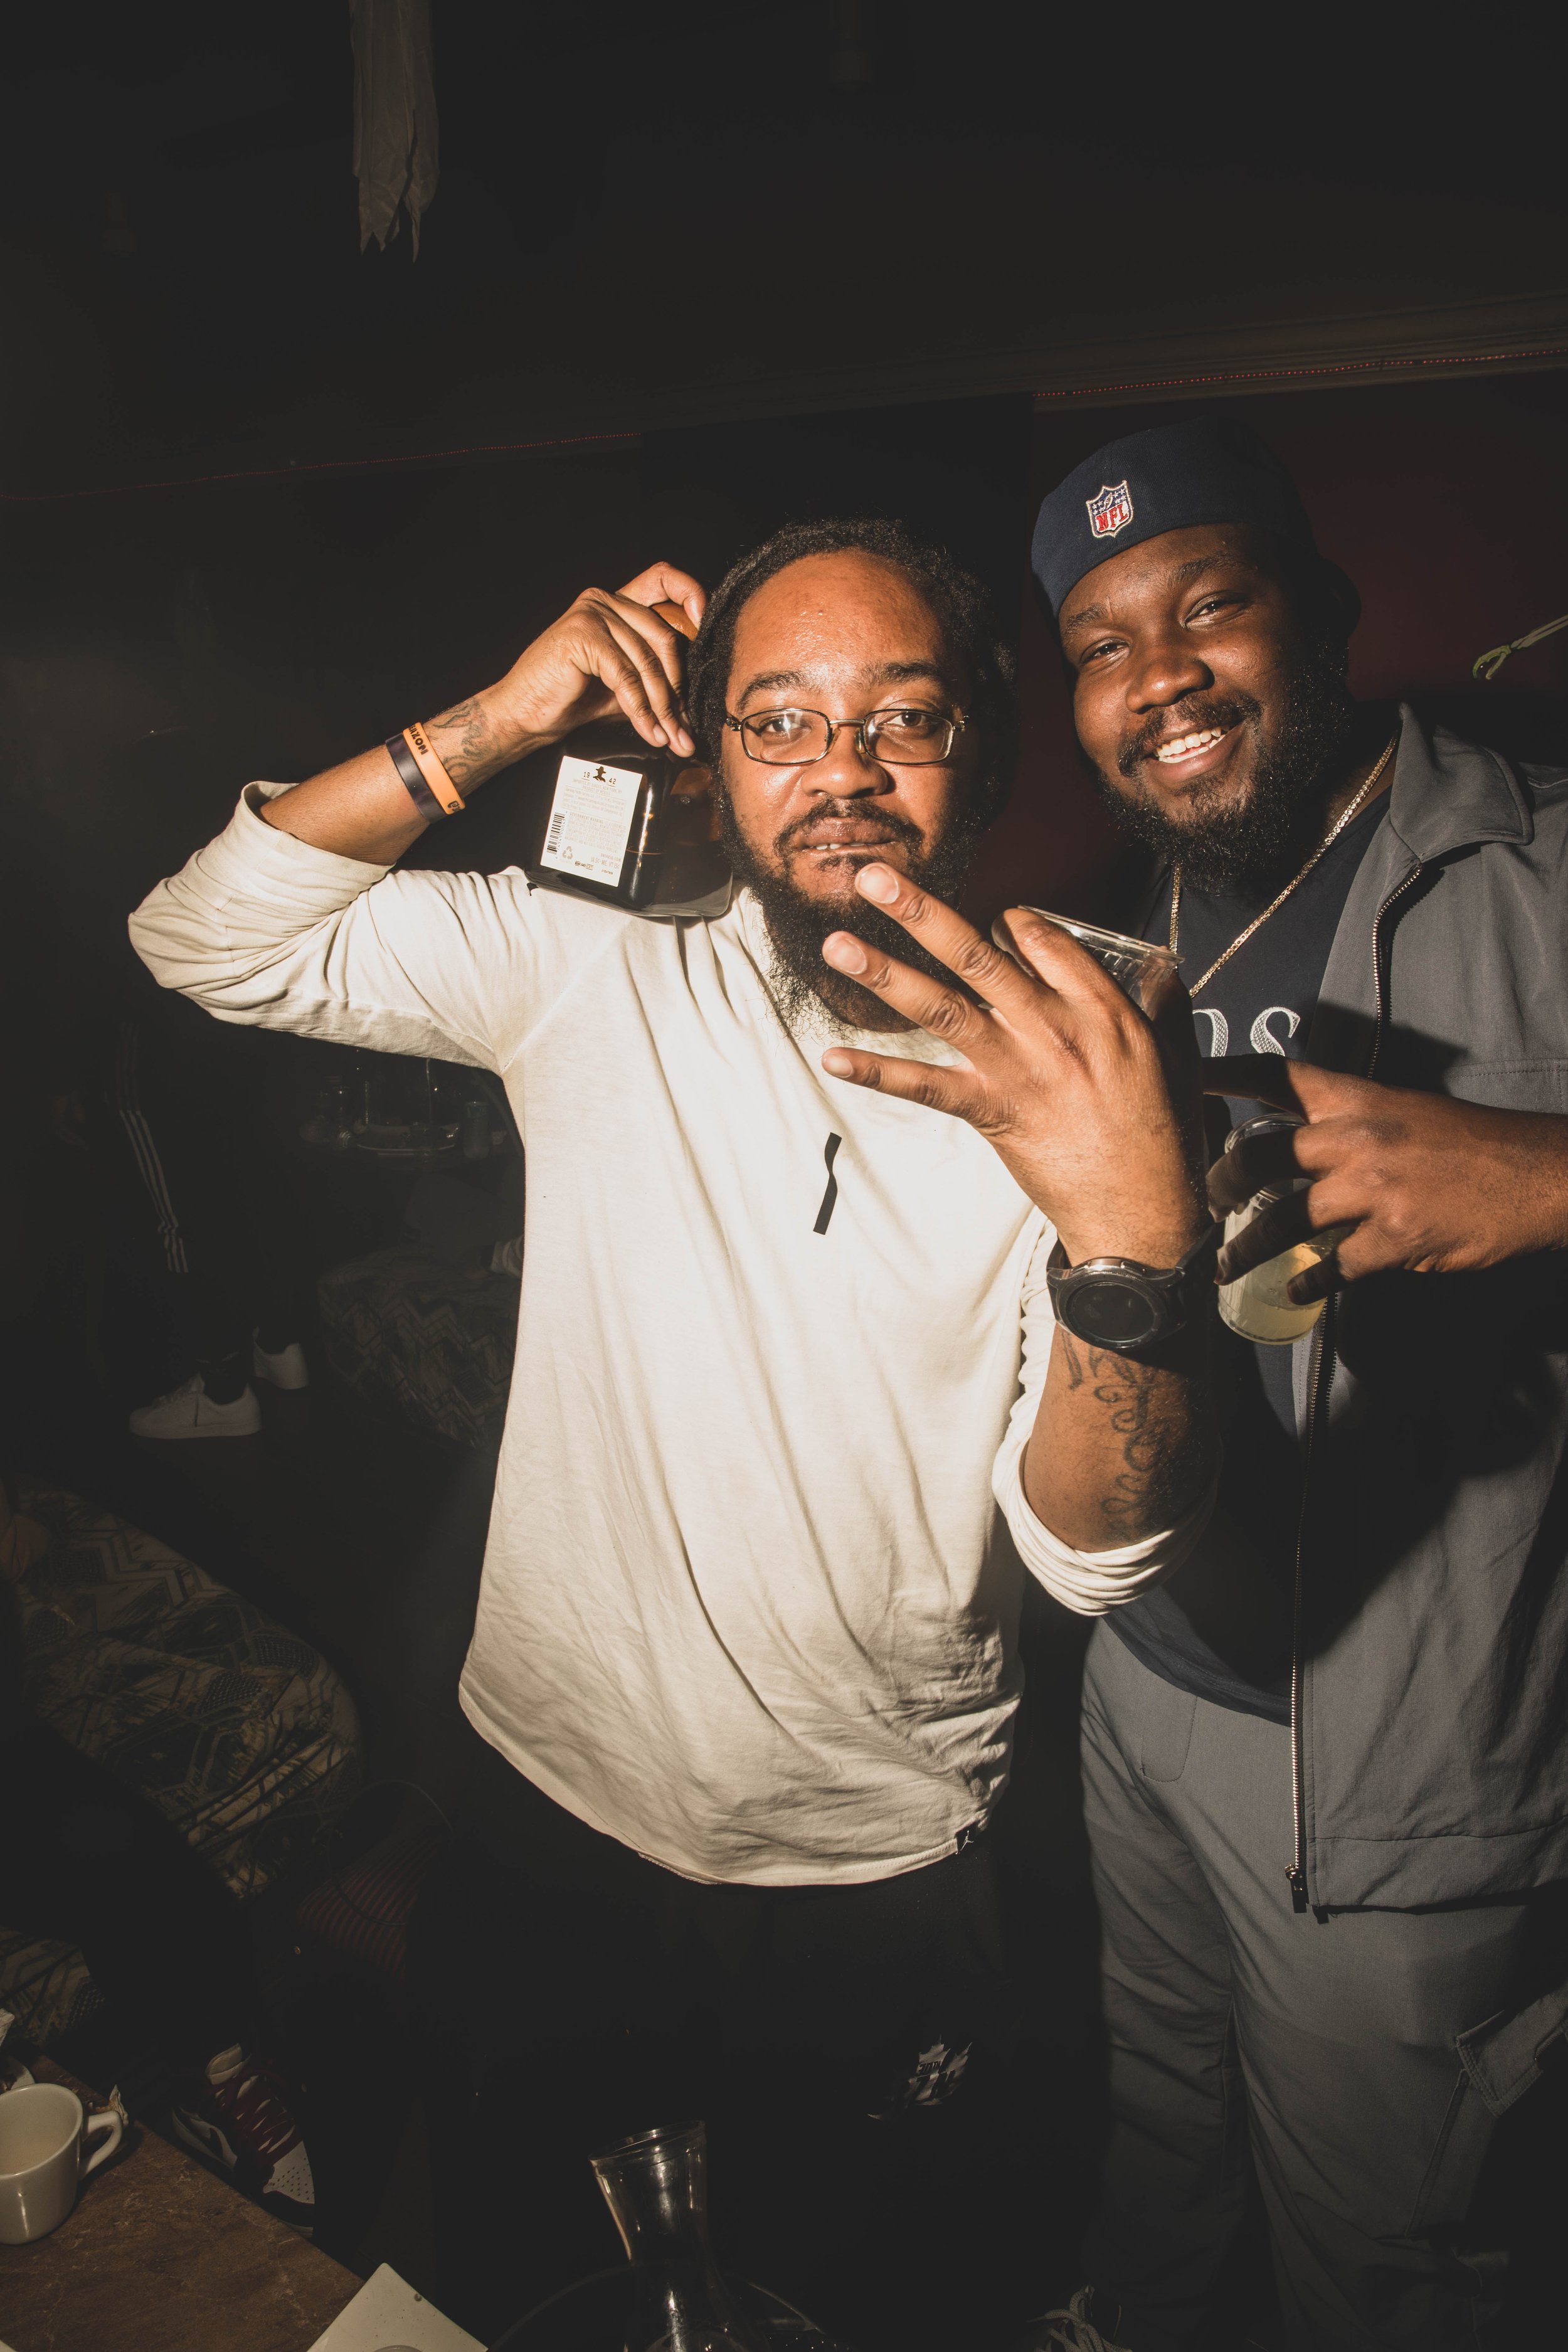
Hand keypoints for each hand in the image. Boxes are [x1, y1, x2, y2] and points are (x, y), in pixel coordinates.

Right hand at [486, 562, 705, 757]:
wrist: (525, 715)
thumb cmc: (571, 699)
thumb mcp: (625, 686)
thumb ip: (656, 678)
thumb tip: (696, 701)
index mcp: (617, 603)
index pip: (664, 580)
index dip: (690, 595)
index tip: (704, 628)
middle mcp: (604, 599)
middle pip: (664, 636)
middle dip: (678, 689)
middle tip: (684, 728)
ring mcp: (592, 613)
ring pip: (648, 661)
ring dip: (662, 707)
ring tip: (669, 737)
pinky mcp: (582, 634)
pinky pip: (626, 675)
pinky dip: (640, 709)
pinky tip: (648, 730)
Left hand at [819, 867, 1206, 1264]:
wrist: (1142, 1209)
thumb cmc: (1162, 1134)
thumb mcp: (1180, 1056)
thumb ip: (1166, 1005)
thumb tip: (1160, 970)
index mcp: (1100, 1008)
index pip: (1041, 939)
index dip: (1010, 922)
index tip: (995, 920)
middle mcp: (1051, 1028)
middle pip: (978, 956)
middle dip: (922, 912)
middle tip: (876, 878)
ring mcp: (1016, 1069)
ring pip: (942, 1006)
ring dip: (885, 973)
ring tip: (838, 943)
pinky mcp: (991, 1112)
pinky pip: (924, 1086)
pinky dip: (877, 1072)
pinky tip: (832, 1058)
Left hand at [1206, 1057, 1567, 1301]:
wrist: (1540, 1174)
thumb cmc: (1474, 1145)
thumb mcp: (1407, 1112)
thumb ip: (1351, 1126)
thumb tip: (1302, 1148)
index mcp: (1358, 1100)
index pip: (1276, 1074)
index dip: (1223, 1074)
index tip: (1184, 1078)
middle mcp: (1356, 1138)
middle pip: (1258, 1156)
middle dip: (1219, 1185)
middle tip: (1204, 1204)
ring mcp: (1373, 1189)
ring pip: (1283, 1220)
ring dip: (1246, 1249)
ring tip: (1224, 1266)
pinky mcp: (1394, 1238)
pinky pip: (1333, 1267)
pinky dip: (1309, 1284)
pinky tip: (1297, 1291)